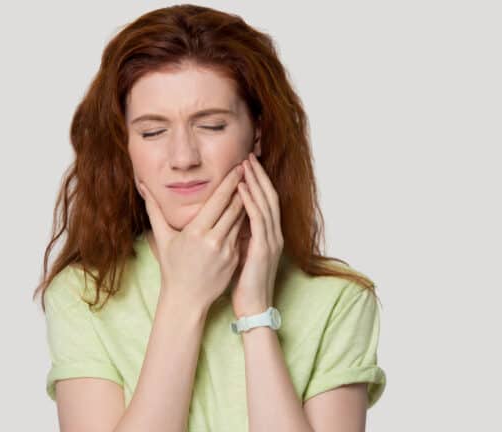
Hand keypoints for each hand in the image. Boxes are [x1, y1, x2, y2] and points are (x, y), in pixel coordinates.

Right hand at [138, 164, 247, 311]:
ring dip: (246, 203)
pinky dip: (245, 222)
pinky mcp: (235, 259)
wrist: (187, 299)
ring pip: (241, 220)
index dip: (230, 182)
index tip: (238, 168)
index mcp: (196, 232)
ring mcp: (227, 250)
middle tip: (249, 170)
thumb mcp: (163, 238)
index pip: (218, 200)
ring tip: (251, 186)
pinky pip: (242, 235)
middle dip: (242, 187)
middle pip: (234, 207)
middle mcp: (214, 240)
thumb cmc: (173, 267)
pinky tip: (249, 210)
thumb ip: (154, 210)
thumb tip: (143, 187)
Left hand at [231, 152, 283, 317]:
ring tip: (244, 164)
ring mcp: (271, 240)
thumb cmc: (244, 281)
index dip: (258, 181)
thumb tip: (228, 216)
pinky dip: (250, 201)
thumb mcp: (242, 251)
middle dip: (258, 174)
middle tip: (247, 155)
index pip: (265, 200)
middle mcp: (274, 234)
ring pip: (266, 203)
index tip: (247, 164)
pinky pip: (258, 220)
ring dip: (255, 182)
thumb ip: (239, 233)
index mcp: (269, 234)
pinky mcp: (264, 249)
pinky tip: (241, 189)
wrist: (252, 306)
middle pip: (269, 195)